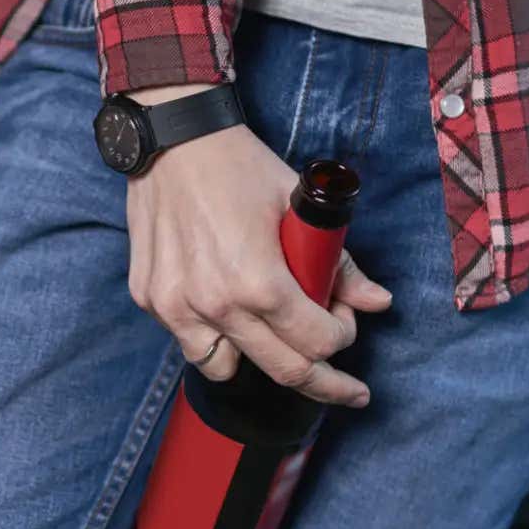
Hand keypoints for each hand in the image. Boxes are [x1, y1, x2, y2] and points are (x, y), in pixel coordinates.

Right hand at [125, 90, 392, 405]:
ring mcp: (177, 306)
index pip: (316, 344)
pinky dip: (212, 333)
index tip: (343, 324)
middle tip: (343, 388)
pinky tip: (224, 305)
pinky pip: (189, 339)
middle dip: (323, 381)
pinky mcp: (151, 299)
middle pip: (282, 370)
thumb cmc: (239, 168)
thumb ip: (339, 263)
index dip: (342, 339)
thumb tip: (376, 303)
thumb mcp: (301, 209)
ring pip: (226, 367)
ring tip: (267, 333)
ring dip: (254, 357)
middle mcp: (215, 304)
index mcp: (258, 283)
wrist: (172, 140)